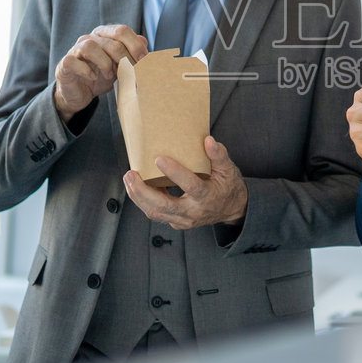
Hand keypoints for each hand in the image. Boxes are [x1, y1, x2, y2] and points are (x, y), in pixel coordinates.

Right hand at [52, 24, 148, 120]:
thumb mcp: (121, 66)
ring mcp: (75, 49)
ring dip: (105, 64)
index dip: (135, 46)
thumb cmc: (101, 77)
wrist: (80, 93)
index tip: (144, 62)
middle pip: (112, 42)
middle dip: (125, 60)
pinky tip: (93, 77)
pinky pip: (74, 61)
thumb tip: (144, 42)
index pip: (122, 31)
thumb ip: (132, 54)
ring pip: (91, 47)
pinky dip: (87, 71)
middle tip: (130, 74)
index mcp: (105, 35)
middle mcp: (90, 38)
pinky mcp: (65, 63)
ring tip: (110, 76)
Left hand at [123, 136, 247, 230]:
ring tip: (129, 179)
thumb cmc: (228, 186)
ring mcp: (183, 220)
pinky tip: (137, 186)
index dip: (175, 172)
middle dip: (143, 191)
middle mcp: (193, 211)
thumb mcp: (228, 170)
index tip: (159, 159)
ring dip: (138, 197)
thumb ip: (219, 156)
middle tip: (130, 174)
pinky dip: (144, 200)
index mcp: (207, 197)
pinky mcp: (176, 222)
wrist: (232, 210)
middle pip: (164, 206)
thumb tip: (209, 141)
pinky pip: (156, 213)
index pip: (190, 185)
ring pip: (155, 212)